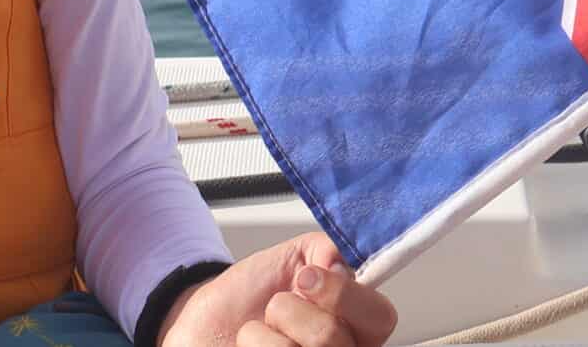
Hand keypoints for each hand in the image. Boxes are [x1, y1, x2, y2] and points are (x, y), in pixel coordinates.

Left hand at [157, 231, 398, 346]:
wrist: (207, 326)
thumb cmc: (250, 299)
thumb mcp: (290, 258)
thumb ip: (322, 250)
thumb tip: (340, 262)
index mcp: (354, 326)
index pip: (380, 316)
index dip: (344, 294)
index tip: (306, 277)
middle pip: (331, 336)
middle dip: (289, 310)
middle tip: (276, 309)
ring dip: (263, 332)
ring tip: (260, 332)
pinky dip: (250, 344)